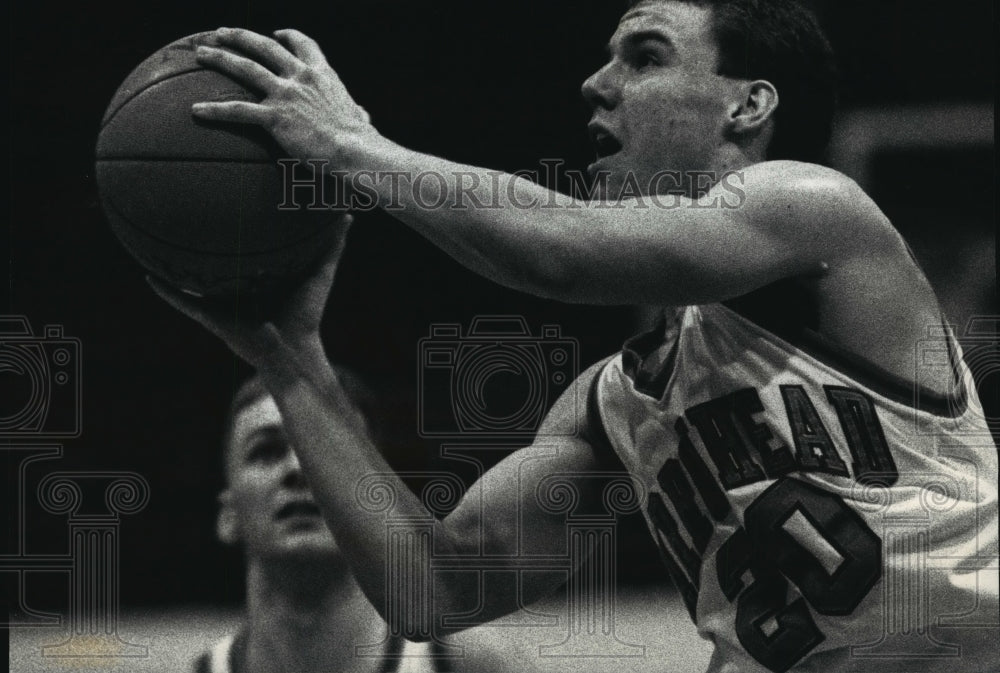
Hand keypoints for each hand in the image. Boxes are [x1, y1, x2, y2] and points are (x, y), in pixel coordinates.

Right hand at [148, 215, 352, 367]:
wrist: (294, 351)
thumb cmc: (308, 316)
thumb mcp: (320, 274)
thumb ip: (332, 246)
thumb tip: (348, 215)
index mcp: (258, 279)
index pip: (245, 251)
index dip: (237, 233)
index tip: (231, 204)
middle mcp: (236, 290)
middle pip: (215, 263)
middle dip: (203, 245)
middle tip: (187, 215)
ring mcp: (222, 305)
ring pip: (194, 283)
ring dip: (175, 268)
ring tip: (154, 246)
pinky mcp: (213, 319)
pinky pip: (184, 304)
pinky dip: (166, 293)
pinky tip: (148, 277)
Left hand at [192, 28, 379, 166]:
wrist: (355, 150)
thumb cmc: (361, 140)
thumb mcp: (360, 118)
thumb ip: (357, 113)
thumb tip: (363, 118)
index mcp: (323, 75)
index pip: (303, 45)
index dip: (288, 37)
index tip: (277, 34)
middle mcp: (301, 77)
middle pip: (264, 48)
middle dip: (240, 37)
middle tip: (221, 33)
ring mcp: (286, 94)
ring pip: (246, 68)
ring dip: (221, 58)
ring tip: (201, 53)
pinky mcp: (275, 116)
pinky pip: (238, 110)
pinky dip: (215, 110)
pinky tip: (196, 111)